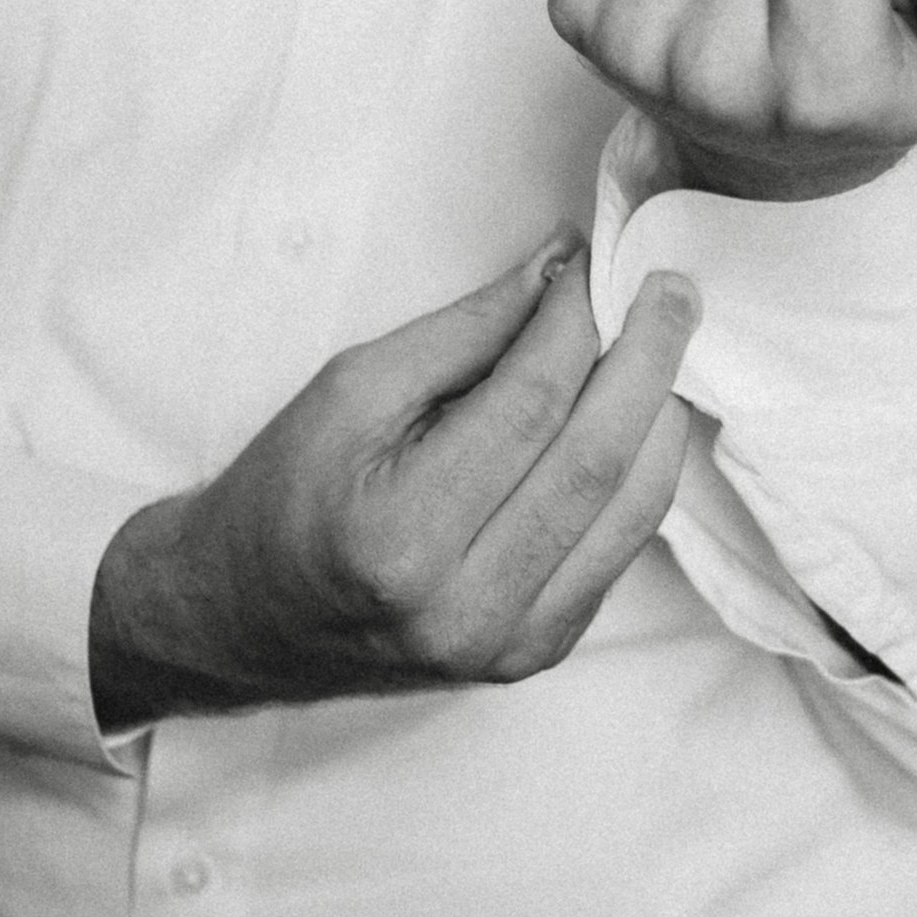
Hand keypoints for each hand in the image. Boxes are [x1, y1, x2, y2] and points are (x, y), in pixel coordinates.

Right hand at [88, 237, 697, 732]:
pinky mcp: (537, 654)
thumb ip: (464, 331)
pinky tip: (640, 416)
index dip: (573, 322)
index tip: (592, 262)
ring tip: (665, 342)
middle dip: (647, 358)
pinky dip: (643, 474)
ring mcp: (510, 644)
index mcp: (402, 538)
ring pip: (632, 510)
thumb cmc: (287, 493)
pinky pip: (620, 549)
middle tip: (670, 288)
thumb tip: (560, 269)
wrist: (246, 616)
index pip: (527, 405)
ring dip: (660, 414)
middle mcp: (465, 607)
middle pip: (596, 460)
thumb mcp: (351, 390)